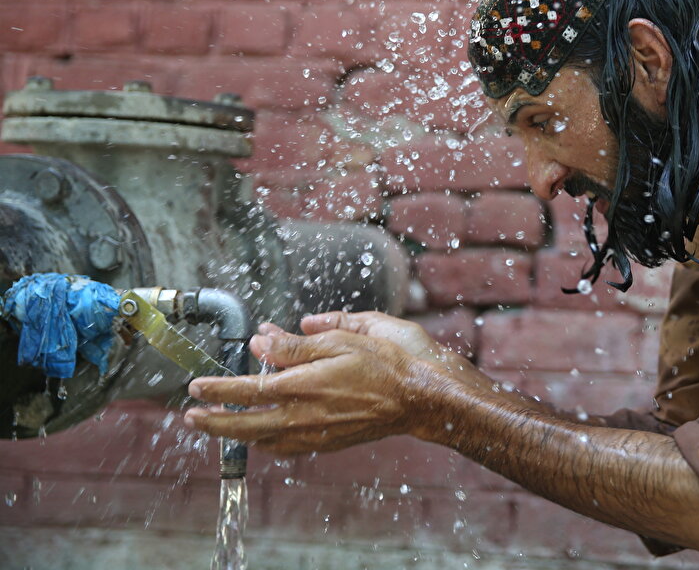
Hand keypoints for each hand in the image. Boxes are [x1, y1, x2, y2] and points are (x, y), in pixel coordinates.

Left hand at [184, 312, 459, 454]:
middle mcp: (304, 415)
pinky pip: (285, 447)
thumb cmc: (387, 363)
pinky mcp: (327, 443)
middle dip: (214, 422)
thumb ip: (297, 345)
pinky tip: (262, 435)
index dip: (217, 389)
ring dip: (237, 433)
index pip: (247, 389)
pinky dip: (265, 441)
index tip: (195, 387)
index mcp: (304, 386)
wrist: (420, 398)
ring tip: (220, 426)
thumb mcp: (342, 340)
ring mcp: (315, 434)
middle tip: (191, 417)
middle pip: (245, 425)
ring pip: (263, 440)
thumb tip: (262, 339)